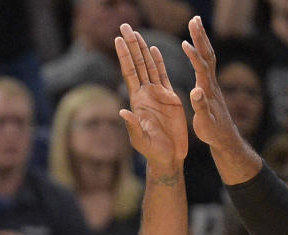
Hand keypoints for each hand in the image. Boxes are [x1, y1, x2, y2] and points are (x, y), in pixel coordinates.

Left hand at [115, 23, 187, 167]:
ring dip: (142, 49)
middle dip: (131, 45)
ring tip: (137, 32)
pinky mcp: (169, 98)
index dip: (124, 56)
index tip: (118, 39)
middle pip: (137, 64)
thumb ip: (133, 127)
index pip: (129, 73)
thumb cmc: (153, 151)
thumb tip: (122, 112)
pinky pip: (162, 75)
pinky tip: (153, 49)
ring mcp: (157, 95)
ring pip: (148, 66)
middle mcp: (145, 94)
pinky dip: (158, 61)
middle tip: (125, 26)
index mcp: (137, 101)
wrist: (168, 156)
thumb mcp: (141, 140)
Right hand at [181, 17, 242, 151]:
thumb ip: (200, 106)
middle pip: (207, 55)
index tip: (184, 43)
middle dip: (200, 37)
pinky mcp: (211, 85)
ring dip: (201, 39)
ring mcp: (212, 83)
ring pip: (208, 55)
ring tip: (195, 23)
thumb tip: (196, 91)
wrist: (225, 137)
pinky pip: (205, 62)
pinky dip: (200, 50)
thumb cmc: (213, 132)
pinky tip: (196, 46)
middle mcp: (211, 83)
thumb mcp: (205, 123)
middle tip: (194, 19)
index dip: (193, 56)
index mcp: (207, 90)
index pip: (201, 68)